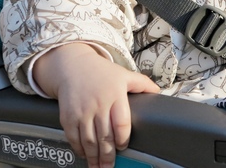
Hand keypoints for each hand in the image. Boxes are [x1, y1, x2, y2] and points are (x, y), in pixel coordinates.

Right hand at [33, 43, 159, 167]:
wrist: (73, 67)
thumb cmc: (102, 73)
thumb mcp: (124, 74)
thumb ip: (142, 84)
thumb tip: (157, 92)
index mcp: (115, 94)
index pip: (121, 123)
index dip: (123, 139)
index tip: (123, 147)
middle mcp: (98, 104)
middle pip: (105, 136)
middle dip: (108, 155)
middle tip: (110, 167)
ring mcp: (82, 111)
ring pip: (89, 141)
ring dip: (94, 157)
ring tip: (98, 166)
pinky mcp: (68, 116)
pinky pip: (73, 138)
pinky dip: (79, 149)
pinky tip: (85, 155)